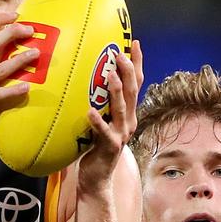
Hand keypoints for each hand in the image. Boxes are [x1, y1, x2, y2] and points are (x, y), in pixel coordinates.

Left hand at [77, 40, 142, 192]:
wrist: (97, 179)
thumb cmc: (93, 147)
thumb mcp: (98, 122)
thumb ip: (98, 103)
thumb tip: (84, 79)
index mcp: (127, 113)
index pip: (135, 84)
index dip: (136, 63)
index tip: (134, 42)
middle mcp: (128, 122)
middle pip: (131, 92)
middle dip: (127, 70)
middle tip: (119, 53)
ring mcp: (120, 134)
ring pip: (121, 109)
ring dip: (115, 91)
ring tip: (109, 74)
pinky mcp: (109, 147)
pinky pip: (103, 132)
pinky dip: (98, 121)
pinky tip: (90, 112)